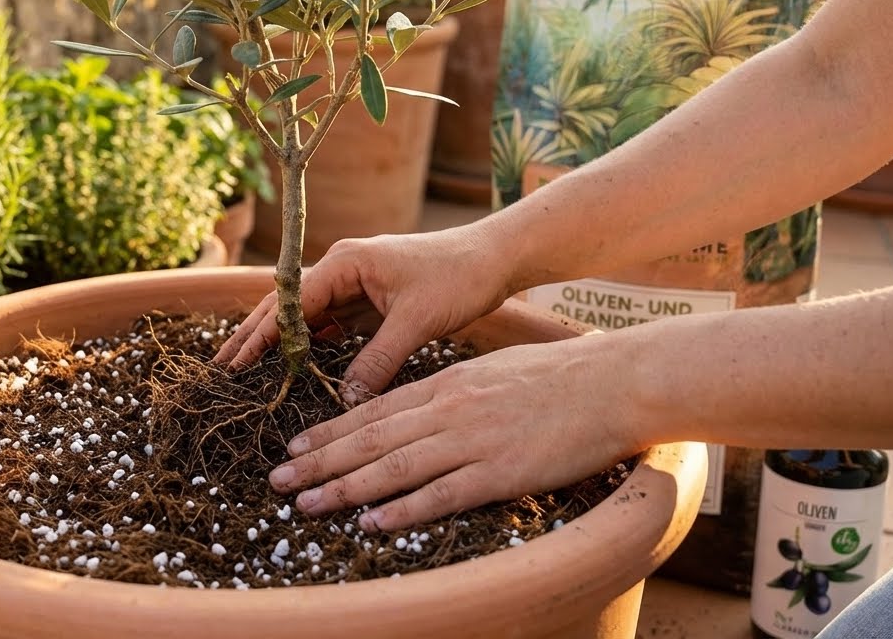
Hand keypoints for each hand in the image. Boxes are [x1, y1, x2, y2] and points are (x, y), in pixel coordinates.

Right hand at [213, 226, 512, 401]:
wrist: (495, 259)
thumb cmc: (458, 277)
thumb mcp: (416, 322)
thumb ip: (378, 360)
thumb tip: (345, 399)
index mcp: (346, 262)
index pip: (290, 302)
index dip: (262, 335)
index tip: (236, 364)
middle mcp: (343, 267)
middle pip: (287, 305)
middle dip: (255, 335)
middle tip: (223, 368)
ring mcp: (355, 282)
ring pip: (306, 315)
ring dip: (280, 341)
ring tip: (249, 371)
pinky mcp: (370, 298)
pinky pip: (331, 323)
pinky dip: (311, 343)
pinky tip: (297, 366)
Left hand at [266, 337, 640, 530]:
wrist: (613, 381)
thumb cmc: (559, 376)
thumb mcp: (492, 371)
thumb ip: (453, 391)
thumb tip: (422, 409)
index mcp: (446, 384)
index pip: (373, 410)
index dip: (330, 431)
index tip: (296, 447)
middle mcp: (449, 410)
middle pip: (370, 438)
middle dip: (319, 461)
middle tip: (279, 481)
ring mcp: (473, 440)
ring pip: (393, 466)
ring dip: (344, 488)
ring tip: (306, 504)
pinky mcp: (500, 471)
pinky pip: (441, 494)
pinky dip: (402, 509)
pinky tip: (372, 522)